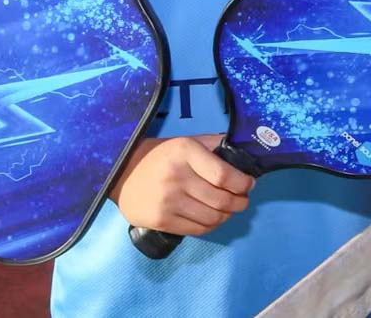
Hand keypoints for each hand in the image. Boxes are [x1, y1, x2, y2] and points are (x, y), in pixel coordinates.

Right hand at [112, 134, 254, 234]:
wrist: (121, 172)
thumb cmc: (162, 156)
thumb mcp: (188, 141)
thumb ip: (215, 144)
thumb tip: (245, 150)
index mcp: (186, 153)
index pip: (223, 176)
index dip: (242, 184)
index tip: (249, 184)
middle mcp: (176, 177)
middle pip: (221, 200)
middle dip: (239, 202)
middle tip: (242, 200)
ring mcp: (167, 201)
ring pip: (211, 217)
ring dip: (227, 216)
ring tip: (228, 210)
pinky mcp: (160, 220)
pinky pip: (196, 229)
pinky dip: (211, 226)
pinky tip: (213, 218)